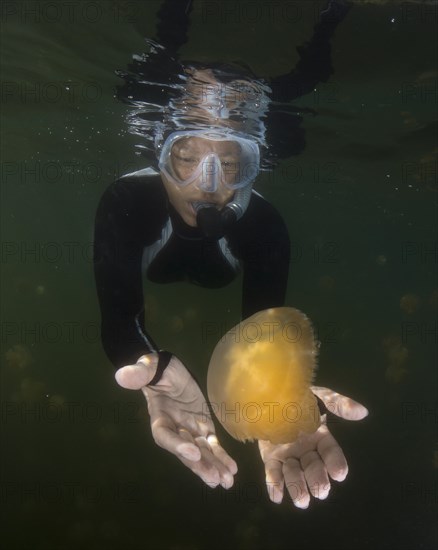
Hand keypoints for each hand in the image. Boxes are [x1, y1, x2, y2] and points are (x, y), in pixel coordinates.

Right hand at [115, 354, 236, 488]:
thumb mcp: (150, 366)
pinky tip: (232, 470)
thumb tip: (122, 376)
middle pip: (185, 451)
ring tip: (227, 482)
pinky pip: (212, 445)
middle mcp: (173, 429)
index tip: (193, 453)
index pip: (165, 436)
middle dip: (199, 465)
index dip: (178, 445)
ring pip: (201, 452)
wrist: (169, 370)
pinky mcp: (202, 427)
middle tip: (213, 478)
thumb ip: (140, 373)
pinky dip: (221, 457)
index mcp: (159, 417)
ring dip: (213, 467)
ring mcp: (188, 430)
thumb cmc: (158, 367)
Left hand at [258, 386, 367, 507]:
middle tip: (321, 491)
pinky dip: (274, 485)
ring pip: (295, 474)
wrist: (270, 396)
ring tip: (302, 501)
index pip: (331, 453)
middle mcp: (306, 450)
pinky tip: (276, 496)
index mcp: (320, 437)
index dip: (336, 463)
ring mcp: (288, 455)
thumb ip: (339, 405)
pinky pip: (273, 473)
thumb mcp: (320, 397)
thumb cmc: (300, 397)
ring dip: (298, 488)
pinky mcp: (271, 458)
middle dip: (318, 480)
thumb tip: (363, 412)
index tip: (340, 474)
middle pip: (314, 468)